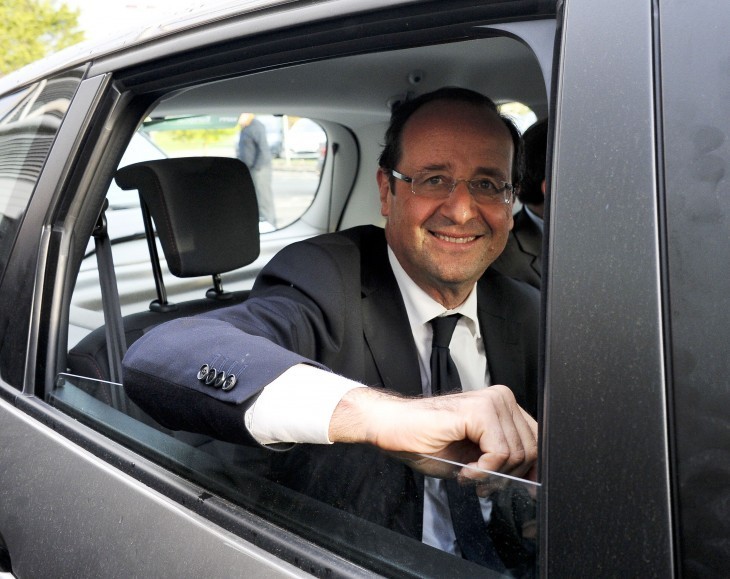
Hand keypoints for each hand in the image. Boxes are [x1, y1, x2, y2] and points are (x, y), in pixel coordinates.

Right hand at [328, 385, 536, 480]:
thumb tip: (533, 479)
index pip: (537, 440)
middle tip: (479, 480)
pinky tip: (463, 469)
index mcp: (502, 405)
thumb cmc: (425, 440)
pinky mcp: (478, 411)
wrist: (393, 428)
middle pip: (531, 449)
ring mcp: (491, 401)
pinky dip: (482, 470)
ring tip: (466, 472)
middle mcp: (500, 398)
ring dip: (490, 474)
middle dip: (507, 475)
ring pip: (517, 453)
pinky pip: (499, 452)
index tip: (511, 485)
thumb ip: (504, 459)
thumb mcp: (474, 455)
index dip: (529, 469)